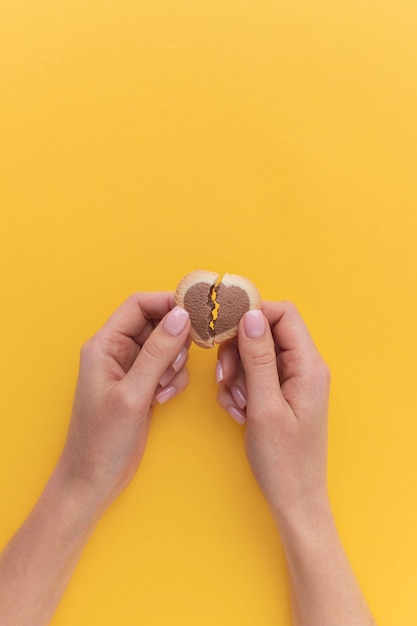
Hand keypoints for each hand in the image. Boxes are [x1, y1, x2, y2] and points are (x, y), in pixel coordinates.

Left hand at [57, 292, 190, 512]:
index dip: (167, 303)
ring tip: (164, 387)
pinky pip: (167, 367)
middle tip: (183, 358)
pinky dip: (173, 379)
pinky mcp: (142, 385)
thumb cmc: (102, 440)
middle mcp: (116, 351)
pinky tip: (163, 398)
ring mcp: (130, 368)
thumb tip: (181, 317)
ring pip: (166, 345)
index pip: (138, 305)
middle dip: (175, 339)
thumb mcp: (133, 394)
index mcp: (104, 344)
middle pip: (156, 323)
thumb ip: (157, 353)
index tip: (195, 313)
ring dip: (175, 362)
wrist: (95, 478)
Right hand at [216, 301, 330, 524]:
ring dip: (237, 374)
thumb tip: (251, 315)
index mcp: (309, 366)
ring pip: (255, 355)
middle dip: (238, 352)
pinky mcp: (282, 393)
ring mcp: (293, 381)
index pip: (283, 315)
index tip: (223, 330)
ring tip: (236, 403)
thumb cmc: (283, 460)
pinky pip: (255, 375)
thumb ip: (257, 358)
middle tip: (225, 378)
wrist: (293, 498)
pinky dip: (240, 389)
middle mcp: (305, 367)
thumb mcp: (264, 406)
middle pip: (265, 333)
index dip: (252, 315)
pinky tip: (239, 412)